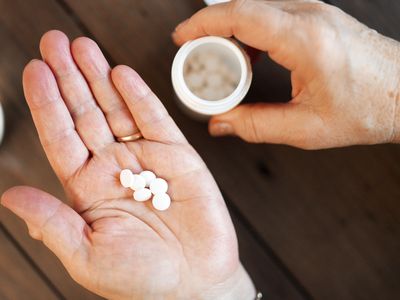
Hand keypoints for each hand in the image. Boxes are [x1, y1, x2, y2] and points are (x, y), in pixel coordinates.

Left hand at [1, 30, 254, 298]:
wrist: (194, 284)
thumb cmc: (143, 280)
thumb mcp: (87, 256)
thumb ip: (52, 223)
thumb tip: (11, 197)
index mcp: (89, 189)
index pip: (61, 137)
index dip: (47, 103)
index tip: (35, 71)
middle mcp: (114, 168)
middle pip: (86, 114)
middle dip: (70, 77)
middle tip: (55, 44)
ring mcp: (146, 158)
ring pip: (118, 109)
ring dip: (100, 78)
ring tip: (83, 48)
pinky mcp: (178, 156)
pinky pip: (154, 120)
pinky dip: (139, 96)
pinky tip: (121, 75)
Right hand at [173, 0, 399, 148]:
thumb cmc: (369, 108)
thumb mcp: (306, 127)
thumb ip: (256, 125)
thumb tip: (221, 123)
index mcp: (305, 40)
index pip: (240, 15)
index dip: (202, 24)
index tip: (181, 38)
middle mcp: (309, 16)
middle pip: (242, 8)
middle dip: (210, 31)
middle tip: (195, 61)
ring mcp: (314, 12)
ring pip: (255, 9)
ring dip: (230, 32)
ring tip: (220, 64)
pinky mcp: (316, 17)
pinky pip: (270, 14)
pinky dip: (249, 32)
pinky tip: (248, 57)